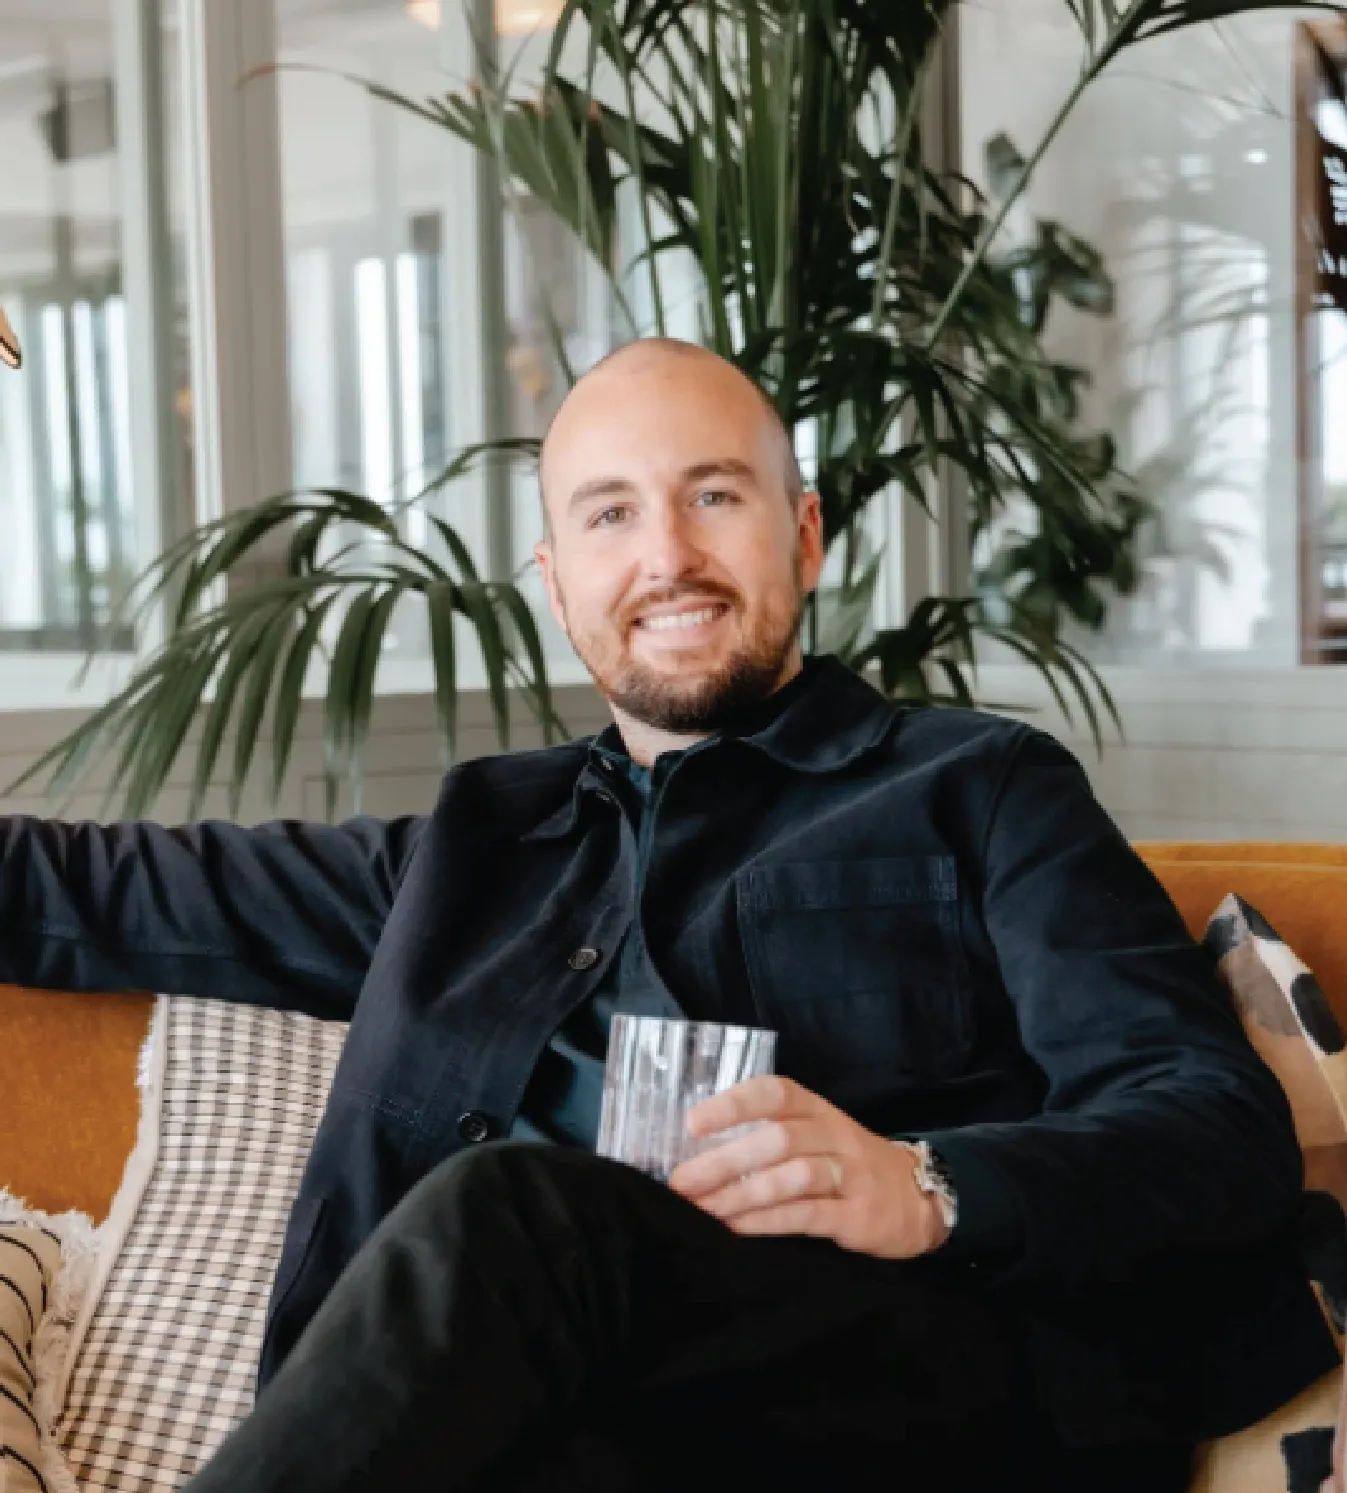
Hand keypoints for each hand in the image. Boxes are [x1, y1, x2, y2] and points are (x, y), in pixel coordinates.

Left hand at [668, 1074, 950, 1259]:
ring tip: (704, 1210)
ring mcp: (850, 1175)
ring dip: (742, 1194)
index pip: (775, 1093)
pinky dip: (769, 1221)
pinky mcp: (859, 1215)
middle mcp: (834, 1135)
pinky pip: (809, 1215)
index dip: (734, 1104)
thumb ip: (772, 1137)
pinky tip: (738, 1228)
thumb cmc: (849, 1165)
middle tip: (682, 1182)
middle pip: (777, 1139)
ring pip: (792, 1176)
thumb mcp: (819, 1136)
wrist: (919, 1197)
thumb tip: (698, 1152)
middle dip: (724, 1161)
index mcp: (817, 1110)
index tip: (693, 1123)